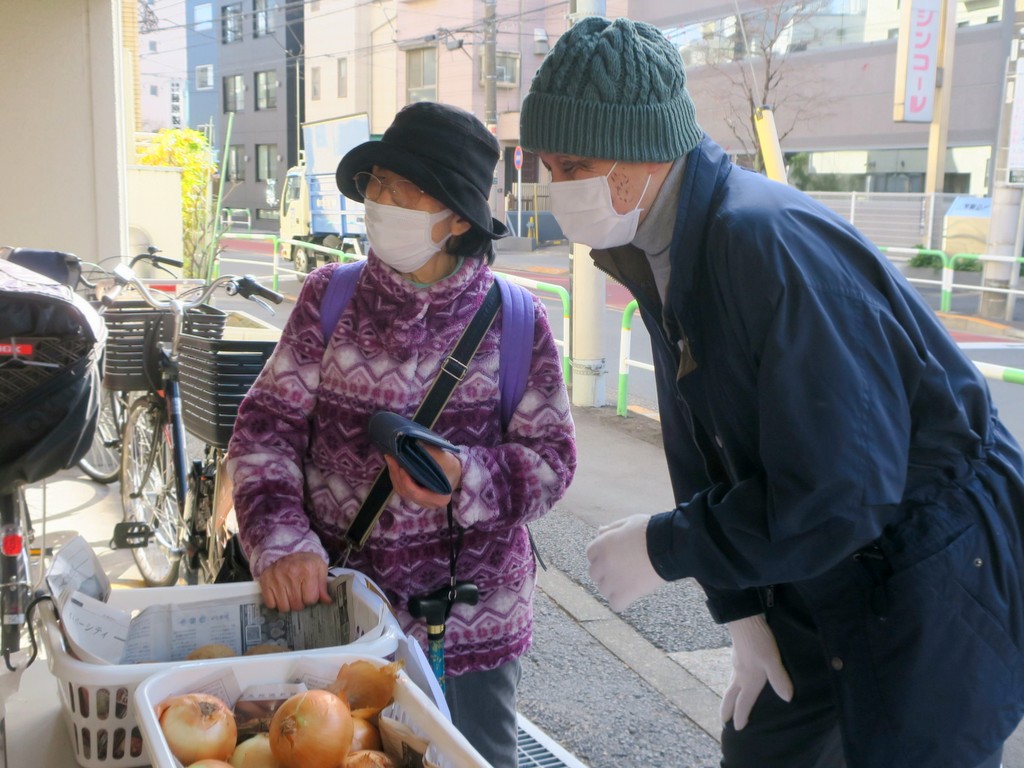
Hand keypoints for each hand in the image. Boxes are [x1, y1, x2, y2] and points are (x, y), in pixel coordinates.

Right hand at [258, 552, 331, 611]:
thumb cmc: (305, 561)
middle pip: (297, 605)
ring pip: (284, 607)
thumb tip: (328, 601)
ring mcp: (277, 579)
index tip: (309, 593)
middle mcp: (292, 574)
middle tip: (299, 594)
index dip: (310, 598)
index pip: (310, 599)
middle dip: (300, 603)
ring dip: (288, 605)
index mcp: (308, 570)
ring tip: (290, 595)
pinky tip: (279, 595)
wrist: (285, 550)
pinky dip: (275, 603)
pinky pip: (270, 604)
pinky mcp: (265, 582)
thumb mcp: (319, 568)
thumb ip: (323, 585)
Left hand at [384, 443, 460, 508]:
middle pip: (406, 492)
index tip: (402, 466)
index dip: (406, 481)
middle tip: (391, 457)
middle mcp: (429, 504)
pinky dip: (396, 477)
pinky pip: (402, 489)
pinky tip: (394, 465)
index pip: (416, 493)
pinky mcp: (415, 497)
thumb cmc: (451, 466)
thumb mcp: (445, 459)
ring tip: (390, 459)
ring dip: (394, 475)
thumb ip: (430, 454)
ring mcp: (421, 502)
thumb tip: (413, 443)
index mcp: (439, 499)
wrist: (455, 472)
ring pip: (402, 491)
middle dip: (396, 475)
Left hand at [586, 514, 666, 611]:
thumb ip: (612, 528)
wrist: (669, 545)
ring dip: (613, 587)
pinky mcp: (626, 593)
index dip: (602, 556)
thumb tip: (600, 531)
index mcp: (603, 544)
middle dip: (605, 572)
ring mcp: (613, 579)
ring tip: (629, 582)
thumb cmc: (651, 530)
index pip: (591, 554)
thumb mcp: (629, 522)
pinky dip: (622, 602)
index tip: (613, 557)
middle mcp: (604, 562)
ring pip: (604, 589)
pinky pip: (616, 604)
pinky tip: (630, 595)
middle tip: (622, 570)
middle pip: (594, 573)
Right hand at [720, 613, 793, 729]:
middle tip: (723, 721)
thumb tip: (787, 699)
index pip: (743, 702)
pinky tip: (737, 678)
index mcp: (748, 679)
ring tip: (729, 702)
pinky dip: (732, 683)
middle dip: (726, 710)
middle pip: (730, 696)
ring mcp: (736, 664)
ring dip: (728, 697)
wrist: (744, 619)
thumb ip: (779, 679)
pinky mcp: (737, 655)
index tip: (738, 729)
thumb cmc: (759, 640)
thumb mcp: (772, 660)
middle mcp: (739, 674)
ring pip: (730, 685)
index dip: (741, 716)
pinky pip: (732, 675)